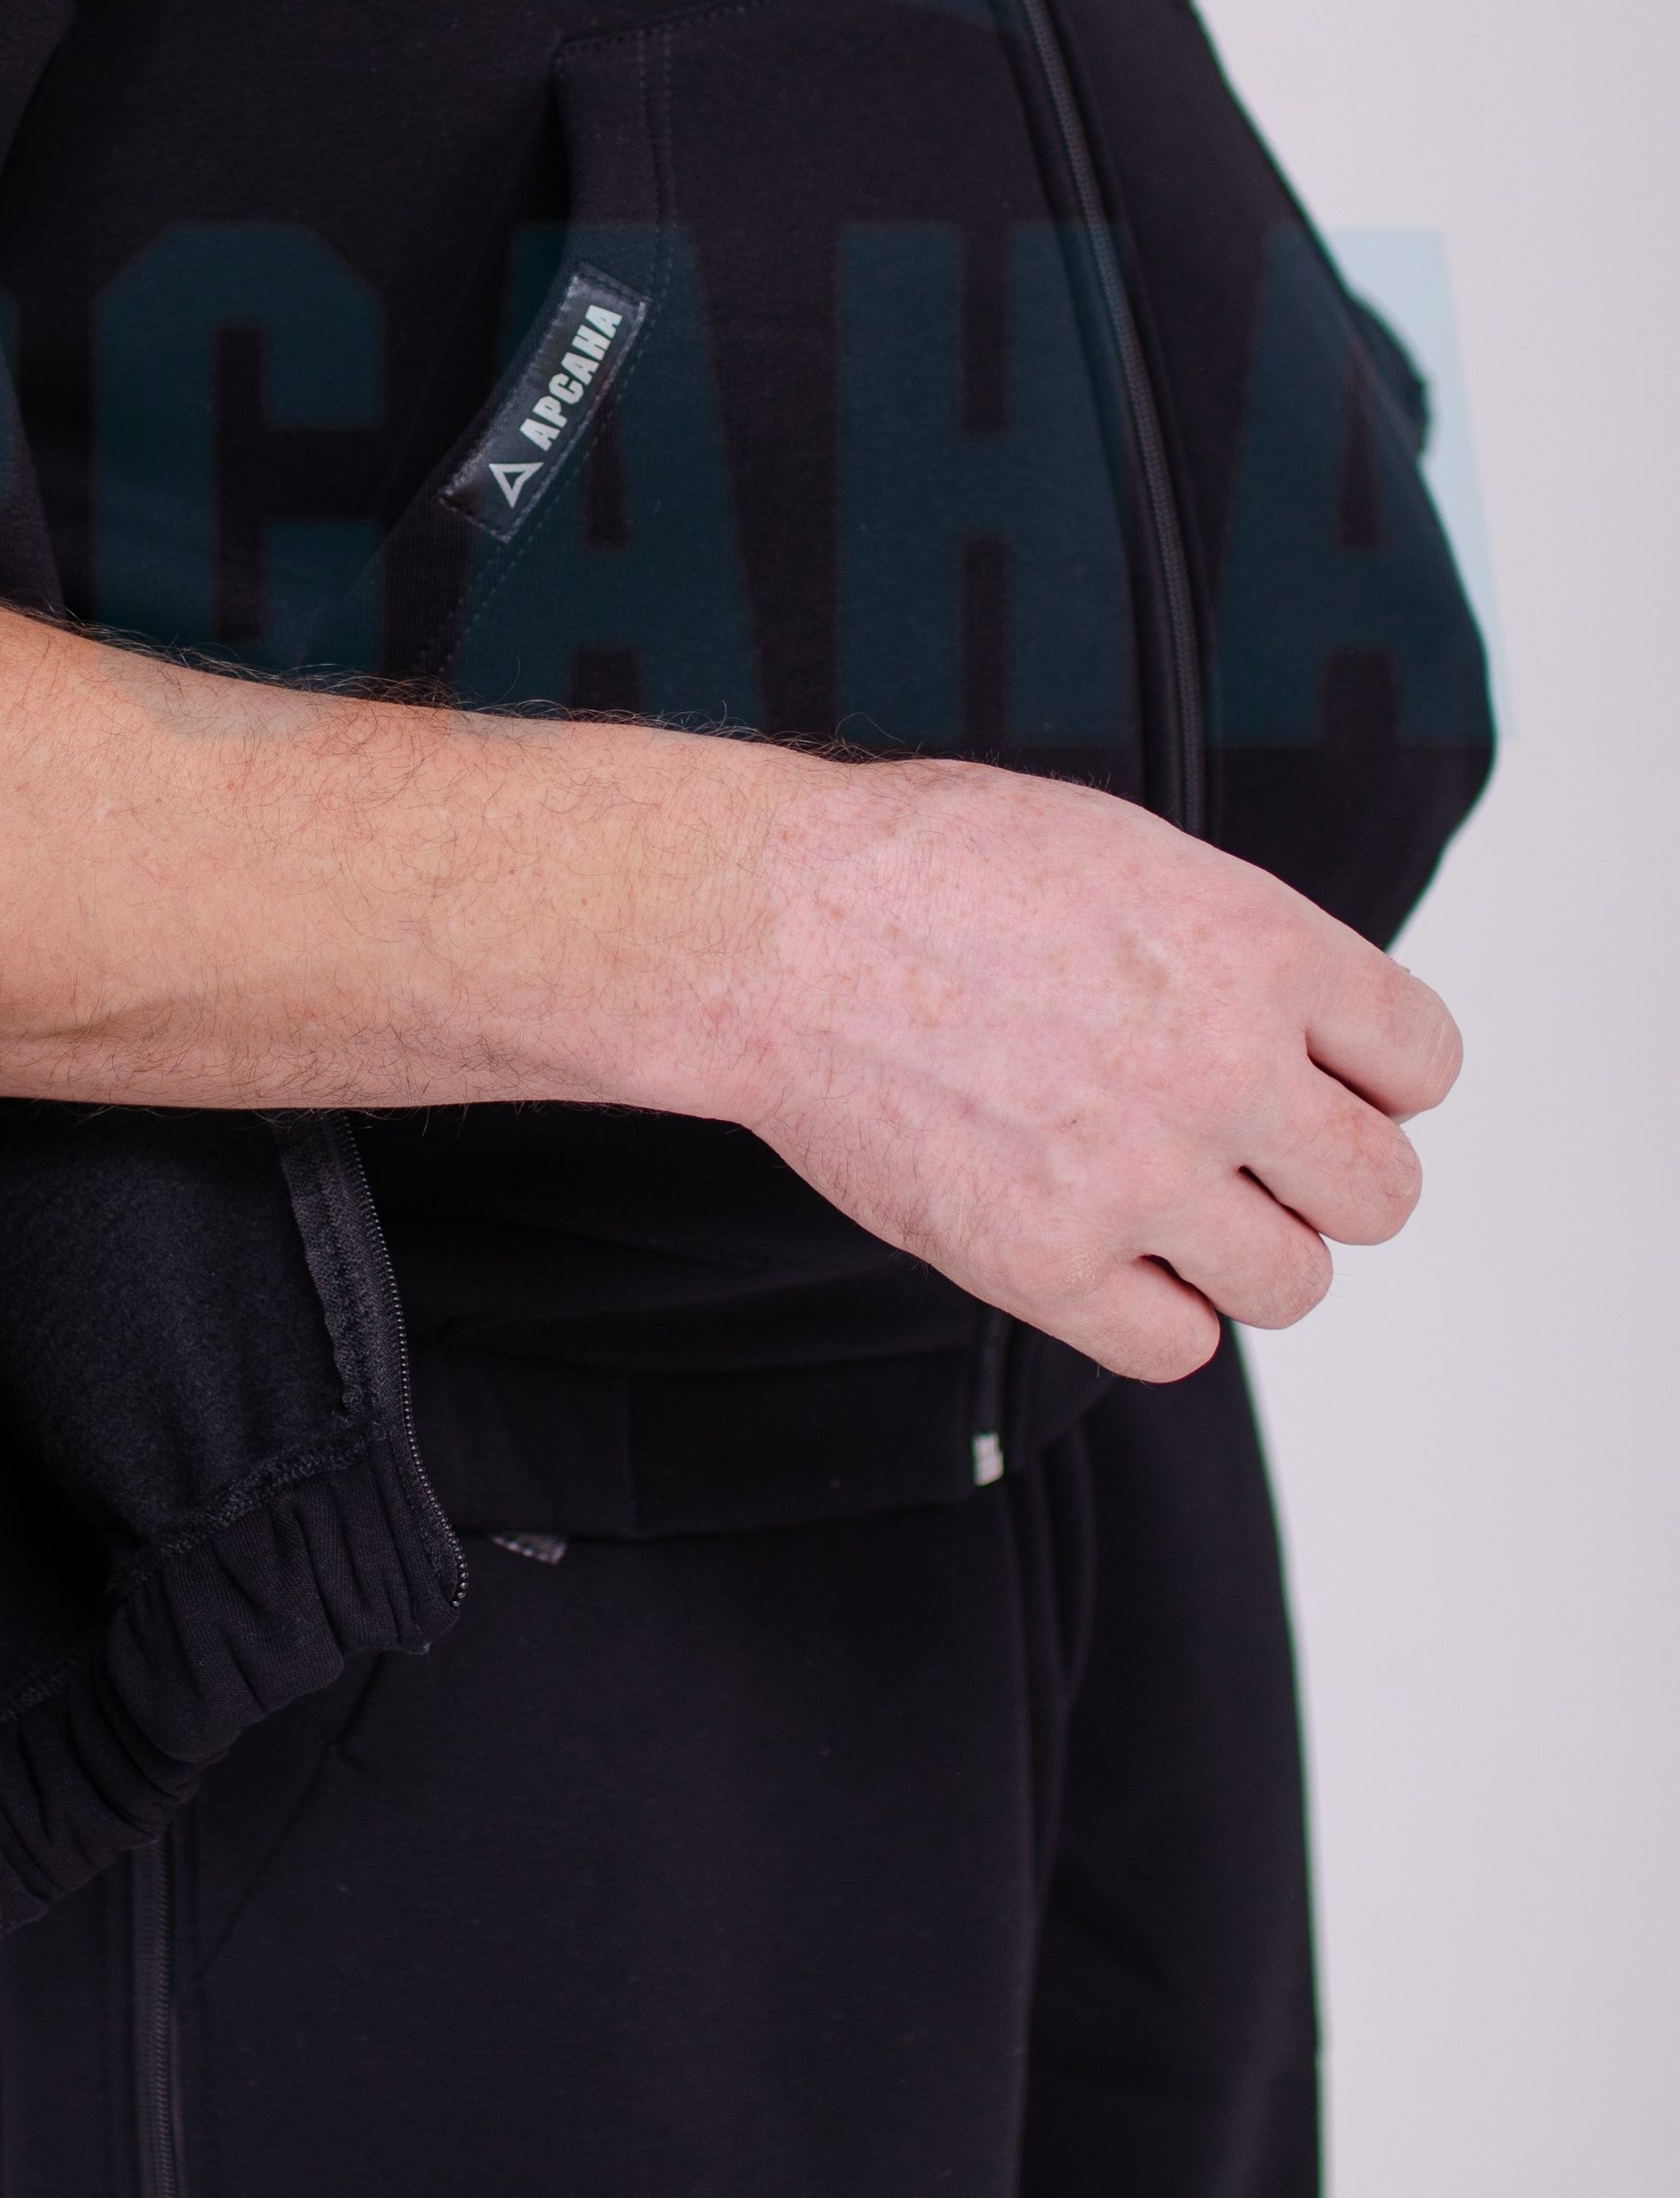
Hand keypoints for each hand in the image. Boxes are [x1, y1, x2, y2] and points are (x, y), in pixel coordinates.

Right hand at [702, 758, 1462, 1381]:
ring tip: (1161, 1203)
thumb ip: (1238, 948)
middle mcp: (1226, 1069)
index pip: (1423, 1063)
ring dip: (1241, 1253)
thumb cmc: (923, 866)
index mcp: (1260, 947)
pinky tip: (1098, 1249)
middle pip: (1382, 1192)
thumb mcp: (1127, 853)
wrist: (773, 927)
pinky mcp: (1046, 1262)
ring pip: (1293, 1283)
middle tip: (1244, 1156)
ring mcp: (1140, 1175)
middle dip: (1320, 1178)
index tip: (1314, 1079)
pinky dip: (1151, 1310)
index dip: (1370, 1077)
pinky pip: (1176, 1344)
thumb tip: (1302, 1030)